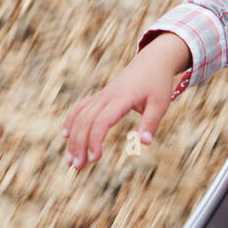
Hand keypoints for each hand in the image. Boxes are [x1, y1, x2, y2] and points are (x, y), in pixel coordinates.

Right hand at [62, 52, 180, 171]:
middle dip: (79, 144)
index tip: (95, 158)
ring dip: (73, 137)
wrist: (153, 61)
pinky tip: (66, 135)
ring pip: (80, 115)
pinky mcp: (101, 96)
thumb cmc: (158, 83)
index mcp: (121, 98)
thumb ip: (151, 122)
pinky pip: (81, 107)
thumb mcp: (160, 103)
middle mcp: (107, 96)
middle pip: (85, 120)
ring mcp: (102, 95)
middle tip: (77, 166)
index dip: (95, 140)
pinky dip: (71, 120)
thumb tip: (143, 143)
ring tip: (71, 159)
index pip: (101, 121)